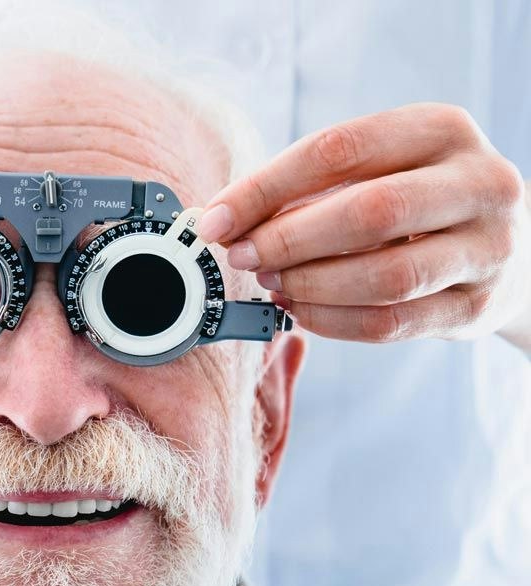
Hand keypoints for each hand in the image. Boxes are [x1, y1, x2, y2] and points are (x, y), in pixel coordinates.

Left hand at [198, 103, 530, 348]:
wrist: (508, 253)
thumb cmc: (418, 208)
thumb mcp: (379, 173)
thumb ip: (310, 190)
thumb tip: (222, 221)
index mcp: (443, 130)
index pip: (338, 151)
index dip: (265, 189)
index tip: (215, 221)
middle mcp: (479, 183)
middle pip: (367, 213)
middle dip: (287, 241)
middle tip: (243, 257)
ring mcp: (486, 249)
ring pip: (384, 276)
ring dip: (310, 285)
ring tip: (271, 285)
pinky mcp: (476, 308)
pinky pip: (389, 323)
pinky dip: (331, 321)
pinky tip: (299, 311)